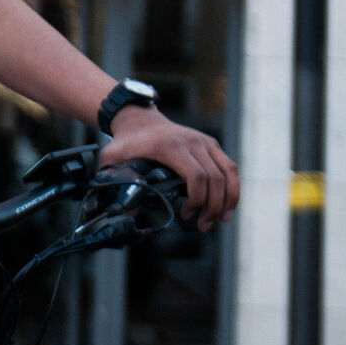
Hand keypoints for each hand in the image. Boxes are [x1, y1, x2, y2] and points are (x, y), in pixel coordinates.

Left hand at [99, 107, 238, 230]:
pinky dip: (232, 187)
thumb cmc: (127, 142)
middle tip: (203, 225)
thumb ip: (115, 182)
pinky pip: (229, 167)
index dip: (196, 200)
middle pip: (215, 178)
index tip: (185, 215)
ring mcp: (204, 141)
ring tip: (220, 220)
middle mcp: (192, 142)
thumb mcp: (113, 159)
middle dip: (212, 206)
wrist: (139, 119)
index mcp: (171, 146)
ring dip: (228, 199)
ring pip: (228, 172)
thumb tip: (128, 215)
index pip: (196, 176)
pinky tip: (227, 205)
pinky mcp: (211, 144)